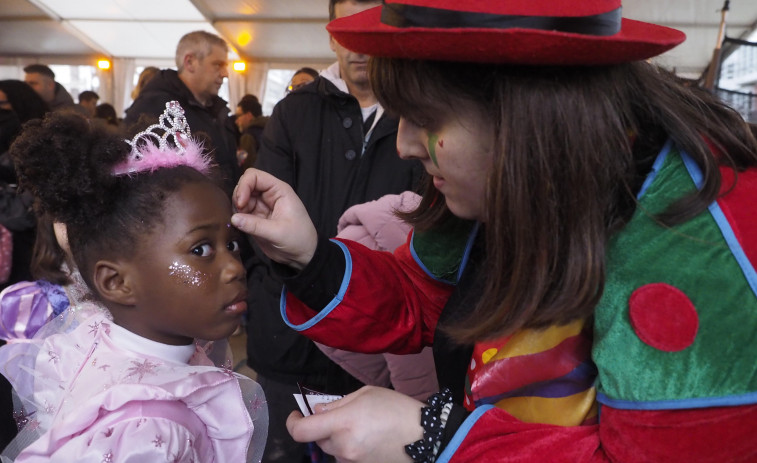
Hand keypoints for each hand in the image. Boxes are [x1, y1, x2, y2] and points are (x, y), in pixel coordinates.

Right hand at [231, 168, 316, 269]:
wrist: (302, 255)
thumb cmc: (298, 239)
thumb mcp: (278, 232)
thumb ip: (255, 225)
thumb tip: (233, 219)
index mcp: (279, 191)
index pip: (255, 176)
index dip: (244, 186)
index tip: (241, 203)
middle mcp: (269, 195)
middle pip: (245, 185)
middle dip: (238, 197)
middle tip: (239, 214)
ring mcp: (261, 206)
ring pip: (241, 198)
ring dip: (236, 208)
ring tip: (241, 222)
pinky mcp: (255, 218)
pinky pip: (241, 212)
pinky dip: (236, 217)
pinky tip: (239, 225)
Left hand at [286, 386, 423, 462]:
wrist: (426, 437)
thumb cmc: (397, 409)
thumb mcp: (366, 394)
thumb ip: (337, 403)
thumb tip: (318, 411)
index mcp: (342, 423)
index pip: (302, 431)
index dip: (292, 423)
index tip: (296, 415)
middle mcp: (344, 446)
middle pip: (318, 439)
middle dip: (323, 427)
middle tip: (342, 415)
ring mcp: (353, 461)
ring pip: (333, 449)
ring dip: (339, 437)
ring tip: (363, 426)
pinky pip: (347, 456)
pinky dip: (351, 447)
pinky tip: (369, 438)